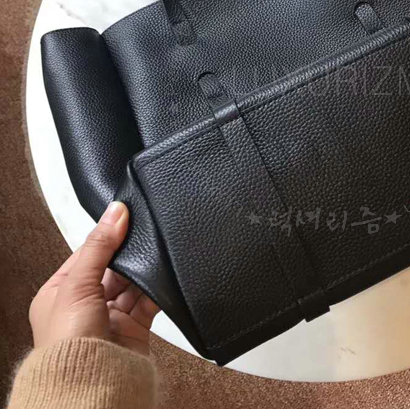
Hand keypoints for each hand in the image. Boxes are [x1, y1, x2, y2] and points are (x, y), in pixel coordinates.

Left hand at [29, 202, 158, 355]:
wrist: (91, 386)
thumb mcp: (77, 284)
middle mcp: (84, 305)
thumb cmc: (68, 347)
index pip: (86, 254)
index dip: (105, 236)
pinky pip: (148, 300)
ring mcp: (109, 317)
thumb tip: (115, 212)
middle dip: (127, 255)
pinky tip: (162, 278)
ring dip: (143, 272)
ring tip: (153, 256)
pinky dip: (156, 289)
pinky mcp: (133, 328)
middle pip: (112, 267)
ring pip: (132, 283)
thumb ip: (99, 246)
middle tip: (142, 235)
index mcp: (59, 293)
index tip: (123, 215)